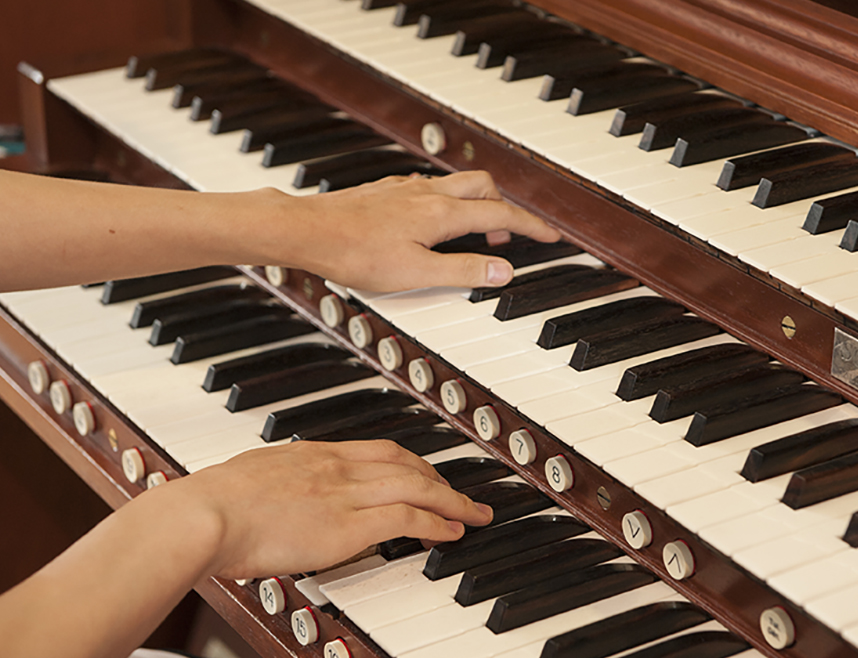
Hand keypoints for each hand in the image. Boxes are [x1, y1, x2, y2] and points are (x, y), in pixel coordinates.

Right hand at [155, 440, 493, 579]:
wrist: (204, 515)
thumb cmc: (211, 506)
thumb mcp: (249, 481)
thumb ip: (271, 485)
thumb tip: (270, 501)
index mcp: (311, 454)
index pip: (376, 449)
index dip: (409, 460)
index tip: (425, 469)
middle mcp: (335, 467)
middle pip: (404, 463)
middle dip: (440, 477)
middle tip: (463, 492)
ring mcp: (344, 494)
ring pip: (415, 486)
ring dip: (452, 500)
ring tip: (475, 514)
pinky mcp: (347, 525)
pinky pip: (406, 518)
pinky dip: (435, 523)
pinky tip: (452, 531)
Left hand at [266, 170, 562, 291]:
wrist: (307, 230)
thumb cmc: (355, 253)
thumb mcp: (416, 273)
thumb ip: (462, 271)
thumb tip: (503, 270)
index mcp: (442, 213)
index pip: (500, 216)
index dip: (530, 227)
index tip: (550, 236)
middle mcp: (427, 193)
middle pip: (484, 188)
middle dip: (505, 209)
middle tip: (511, 237)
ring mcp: (406, 189)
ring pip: (457, 185)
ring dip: (477, 206)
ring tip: (476, 236)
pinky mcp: (387, 191)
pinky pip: (432, 188)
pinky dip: (448, 203)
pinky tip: (434, 223)